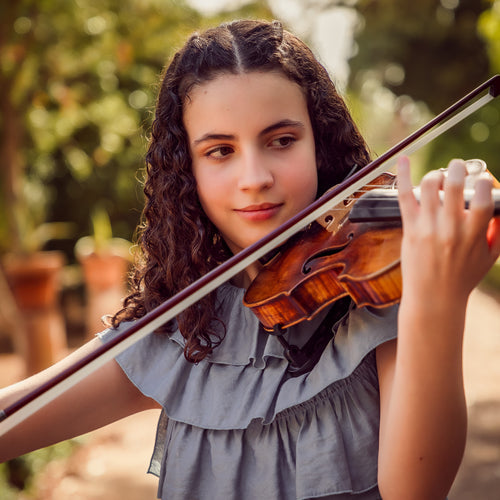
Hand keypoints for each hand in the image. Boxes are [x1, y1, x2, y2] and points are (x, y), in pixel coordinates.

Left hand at [397, 156, 499, 304]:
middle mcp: (451, 227)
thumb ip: (499, 230)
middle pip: (456, 184)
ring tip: (439, 176)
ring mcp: (428, 227)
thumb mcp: (490, 256)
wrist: (434, 298)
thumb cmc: (462, 277)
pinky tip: (402, 159)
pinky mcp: (410, 228)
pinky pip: (404, 196)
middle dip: (458, 168)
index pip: (483, 195)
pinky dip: (402, 175)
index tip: (481, 178)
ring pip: (431, 186)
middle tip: (458, 167)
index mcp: (474, 233)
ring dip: (436, 174)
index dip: (484, 181)